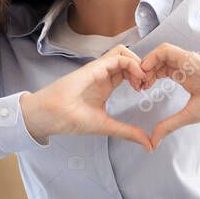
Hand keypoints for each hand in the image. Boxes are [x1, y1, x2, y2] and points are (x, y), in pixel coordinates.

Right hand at [22, 45, 153, 151]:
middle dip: (143, 69)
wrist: (51, 116)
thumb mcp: (107, 126)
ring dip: (138, 63)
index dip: (141, 77)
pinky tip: (137, 77)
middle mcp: (103, 75)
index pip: (128, 72)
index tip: (146, 91)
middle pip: (128, 60)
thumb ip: (128, 132)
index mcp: (106, 86)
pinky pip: (117, 56)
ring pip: (124, 53)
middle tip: (147, 85)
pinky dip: (132, 63)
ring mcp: (99, 69)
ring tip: (142, 80)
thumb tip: (148, 145)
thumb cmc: (71, 120)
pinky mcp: (95, 66)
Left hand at [137, 42, 199, 149]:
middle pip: (156, 61)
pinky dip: (153, 57)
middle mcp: (184, 66)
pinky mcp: (189, 57)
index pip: (159, 71)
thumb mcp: (188, 116)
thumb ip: (170, 125)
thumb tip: (154, 141)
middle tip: (137, 86)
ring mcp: (186, 60)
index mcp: (184, 76)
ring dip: (146, 64)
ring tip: (141, 80)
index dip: (147, 78)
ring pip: (158, 54)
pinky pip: (166, 50)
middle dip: (143, 71)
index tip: (140, 91)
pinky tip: (147, 70)